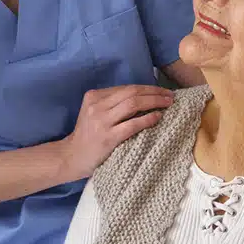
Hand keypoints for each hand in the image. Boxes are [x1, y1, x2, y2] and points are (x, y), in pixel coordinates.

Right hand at [59, 85, 173, 180]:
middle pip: (131, 93)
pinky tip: (158, 117)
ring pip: (133, 104)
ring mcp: (102, 121)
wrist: (72, 156)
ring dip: (154, 102)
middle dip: (154, 92)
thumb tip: (144, 97)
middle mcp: (97, 105)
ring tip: (168, 103)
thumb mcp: (95, 112)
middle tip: (170, 95)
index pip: (126, 88)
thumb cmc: (88, 135)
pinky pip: (132, 124)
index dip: (146, 87)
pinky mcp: (108, 137)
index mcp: (94, 96)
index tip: (161, 90)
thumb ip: (113, 104)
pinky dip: (148, 119)